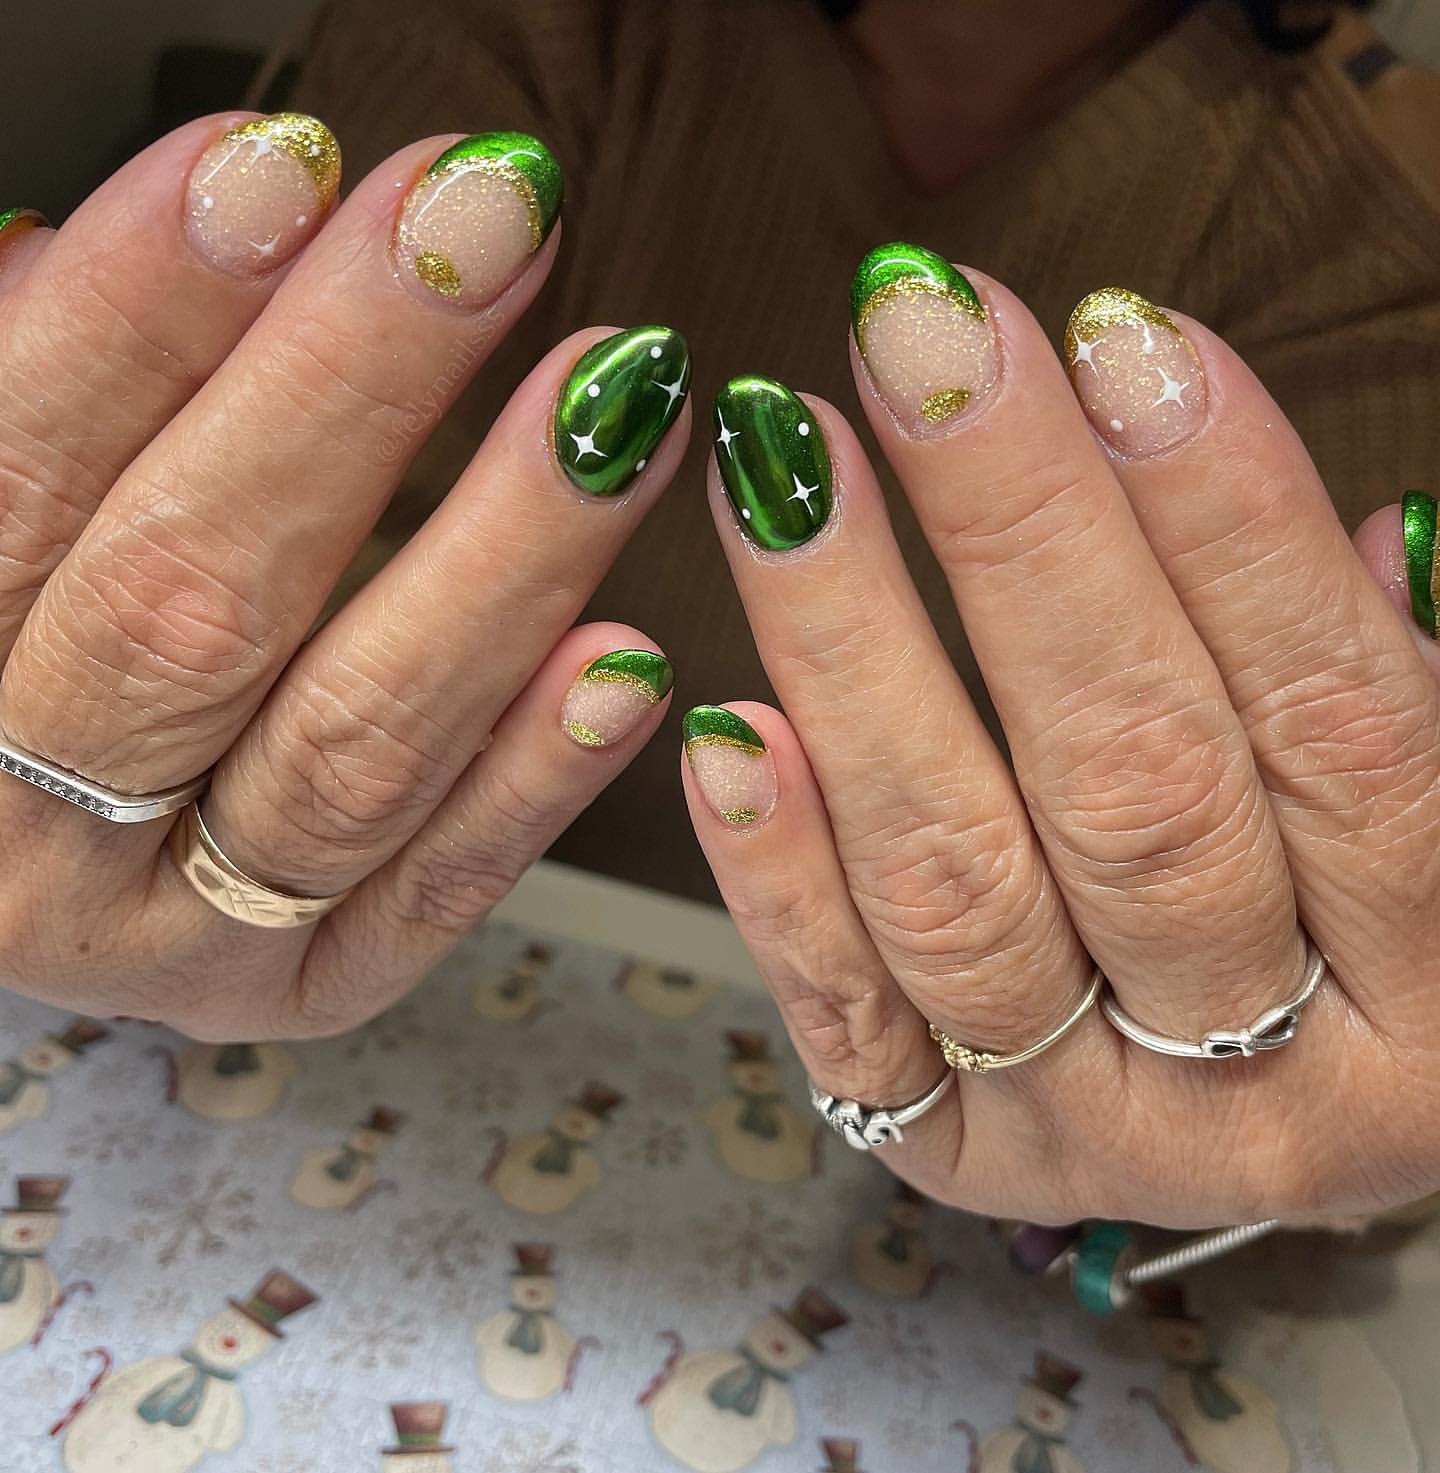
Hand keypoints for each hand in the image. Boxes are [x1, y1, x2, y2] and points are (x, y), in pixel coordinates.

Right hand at [0, 113, 688, 1037]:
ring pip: (349, 752)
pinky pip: (436, 885)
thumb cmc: (26, 635)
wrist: (31, 846)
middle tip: (491, 227)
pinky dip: (534, 777)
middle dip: (349, 396)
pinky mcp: (315, 982)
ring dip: (499, 567)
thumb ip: (53, 394)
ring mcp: (181, 934)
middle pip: (198, 607)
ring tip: (616, 413)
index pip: (23, 476)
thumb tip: (189, 226)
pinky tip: (630, 662)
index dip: (144, 319)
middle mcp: (27, 842)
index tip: (287, 167)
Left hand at [682, 246, 1439, 1226]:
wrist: (1302, 1099)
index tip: (1116, 335)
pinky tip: (723, 728)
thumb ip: (1408, 682)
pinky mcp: (950, 1153)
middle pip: (1135, 790)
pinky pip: (852, 1022)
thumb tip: (1377, 534)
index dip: (1233, 525)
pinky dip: (781, 878)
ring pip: (962, 891)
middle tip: (908, 332)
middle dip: (1018, 540)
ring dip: (857, 660)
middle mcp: (1276, 1097)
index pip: (1343, 727)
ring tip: (776, 470)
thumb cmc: (1381, 908)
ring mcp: (1092, 1137)